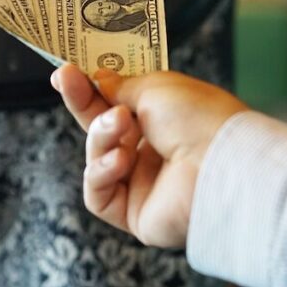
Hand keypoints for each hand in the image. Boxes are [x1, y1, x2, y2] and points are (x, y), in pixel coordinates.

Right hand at [52, 65, 247, 247]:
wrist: (220, 164)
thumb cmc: (198, 119)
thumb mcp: (155, 87)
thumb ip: (120, 86)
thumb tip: (98, 79)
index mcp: (164, 121)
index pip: (117, 104)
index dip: (90, 89)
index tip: (66, 72)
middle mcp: (153, 152)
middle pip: (101, 130)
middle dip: (82, 104)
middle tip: (66, 80)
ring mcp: (143, 184)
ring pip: (97, 157)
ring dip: (101, 137)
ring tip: (120, 126)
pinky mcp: (135, 214)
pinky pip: (99, 194)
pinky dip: (102, 172)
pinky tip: (120, 159)